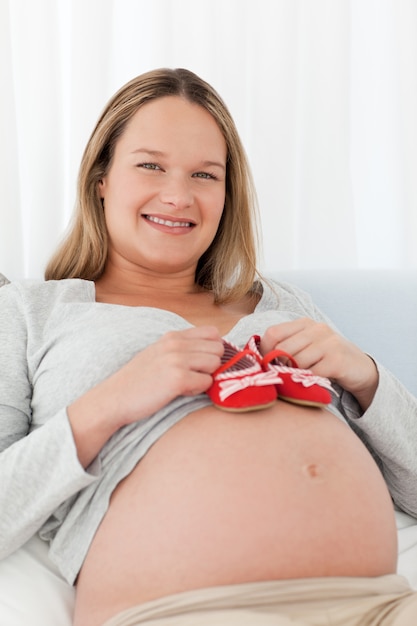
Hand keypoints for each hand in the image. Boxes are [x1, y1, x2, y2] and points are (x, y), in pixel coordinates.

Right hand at [68, 326, 223, 466]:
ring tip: (184, 384)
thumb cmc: (138, 381)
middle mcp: (176, 344)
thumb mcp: (159, 354)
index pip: (213, 333)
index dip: (213, 349)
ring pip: (215, 364)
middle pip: (218, 349)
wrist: (114, 398)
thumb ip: (182, 348)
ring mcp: (176, 360)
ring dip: (204, 378)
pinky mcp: (177, 379)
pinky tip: (178, 392)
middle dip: (211, 366)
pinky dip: (197, 391)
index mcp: (172, 336)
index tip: (202, 363)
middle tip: (192, 376)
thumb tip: (214, 352)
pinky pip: (206, 383)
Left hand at [260, 318, 378, 409]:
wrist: (360, 369)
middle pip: (282, 349)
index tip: (266, 365)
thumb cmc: (327, 360)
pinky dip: (307, 382)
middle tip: (281, 377)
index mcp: (304, 323)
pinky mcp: (337, 360)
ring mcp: (328, 343)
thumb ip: (286, 348)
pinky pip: (311, 374)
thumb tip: (257, 360)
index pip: (272, 333)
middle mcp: (316, 329)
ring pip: (295, 362)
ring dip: (293, 375)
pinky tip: (312, 383)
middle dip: (277, 366)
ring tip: (298, 380)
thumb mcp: (306, 347)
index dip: (264, 352)